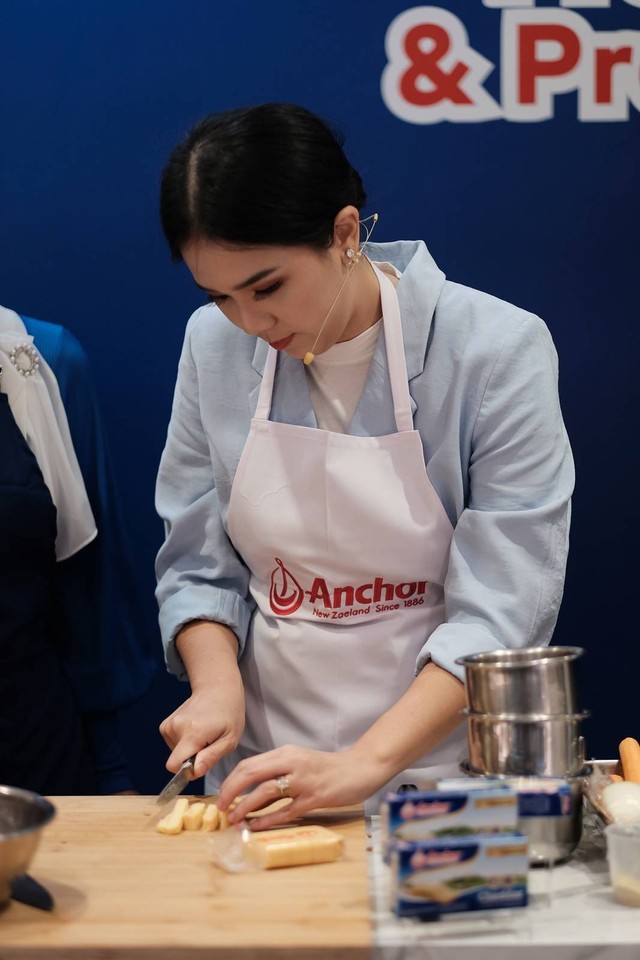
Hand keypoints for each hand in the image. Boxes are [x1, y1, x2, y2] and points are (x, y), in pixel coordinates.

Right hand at [159, 685, 244, 779]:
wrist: (217, 689)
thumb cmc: (228, 715)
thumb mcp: (230, 739)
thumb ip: (211, 757)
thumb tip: (194, 773)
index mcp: (193, 733)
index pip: (174, 765)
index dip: (186, 771)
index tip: (201, 763)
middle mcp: (176, 727)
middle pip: (177, 760)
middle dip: (192, 758)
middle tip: (209, 743)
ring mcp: (169, 724)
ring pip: (175, 753)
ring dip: (190, 749)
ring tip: (204, 734)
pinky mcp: (165, 724)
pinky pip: (173, 745)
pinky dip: (184, 742)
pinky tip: (196, 730)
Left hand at [216, 744, 379, 829]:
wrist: (360, 768)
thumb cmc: (328, 768)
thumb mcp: (300, 761)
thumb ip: (278, 771)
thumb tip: (250, 790)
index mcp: (286, 753)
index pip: (249, 764)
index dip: (231, 781)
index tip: (222, 796)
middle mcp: (292, 763)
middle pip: (251, 774)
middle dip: (231, 792)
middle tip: (221, 808)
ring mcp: (303, 781)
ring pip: (266, 791)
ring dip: (245, 807)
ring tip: (234, 819)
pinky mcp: (315, 798)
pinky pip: (285, 811)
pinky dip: (267, 820)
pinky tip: (255, 827)